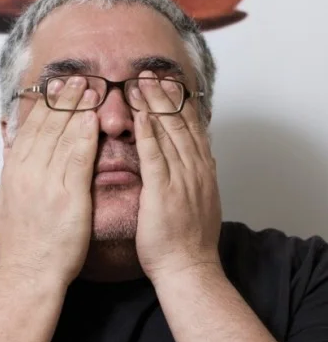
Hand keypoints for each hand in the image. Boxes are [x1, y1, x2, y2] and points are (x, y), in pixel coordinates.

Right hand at [0, 77, 98, 288]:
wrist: (29, 272)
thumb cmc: (21, 241)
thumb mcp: (4, 200)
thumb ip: (10, 169)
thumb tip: (9, 147)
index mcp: (15, 171)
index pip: (32, 128)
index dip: (46, 105)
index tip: (57, 87)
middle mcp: (29, 171)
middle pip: (48, 126)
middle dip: (65, 99)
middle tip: (79, 78)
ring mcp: (47, 182)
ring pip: (63, 136)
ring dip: (78, 109)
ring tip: (91, 89)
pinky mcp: (68, 195)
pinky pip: (78, 158)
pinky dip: (85, 136)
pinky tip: (94, 119)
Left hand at [133, 71, 221, 285]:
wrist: (189, 268)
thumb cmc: (189, 239)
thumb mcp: (201, 199)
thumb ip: (198, 174)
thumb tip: (199, 155)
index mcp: (202, 170)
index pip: (191, 127)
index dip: (178, 102)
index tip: (167, 82)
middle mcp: (195, 169)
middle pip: (180, 123)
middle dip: (164, 96)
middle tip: (150, 73)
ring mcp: (182, 179)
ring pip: (168, 134)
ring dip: (154, 105)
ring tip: (141, 83)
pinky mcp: (164, 192)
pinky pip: (155, 157)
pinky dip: (148, 134)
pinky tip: (139, 115)